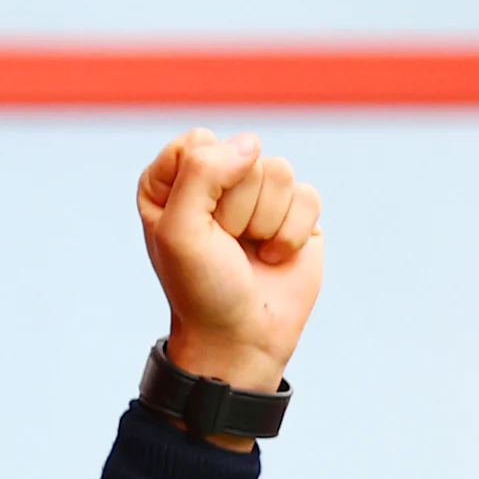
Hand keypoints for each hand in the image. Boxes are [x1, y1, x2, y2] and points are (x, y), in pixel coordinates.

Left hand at [136, 130, 323, 425]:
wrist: (241, 336)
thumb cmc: (200, 287)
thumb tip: (250, 143)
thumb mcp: (180, 230)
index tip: (196, 224)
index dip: (203, 183)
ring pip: (279, 171)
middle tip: (225, 245)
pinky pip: (308, 195)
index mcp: (170, 182)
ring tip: (249, 251)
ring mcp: (257, 196)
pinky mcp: (295, 212)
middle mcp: (213, 183)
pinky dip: (293, 232)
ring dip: (265, 221)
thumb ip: (202, 173)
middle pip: (243, 155)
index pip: (199, 142)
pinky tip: (275, 256)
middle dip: (237, 208)